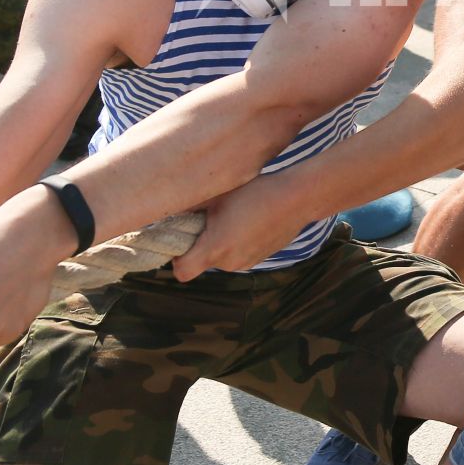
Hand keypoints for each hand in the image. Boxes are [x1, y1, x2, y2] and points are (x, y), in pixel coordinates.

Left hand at [170, 175, 306, 277]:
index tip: (181, 238)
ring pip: (221, 258)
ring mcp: (247, 263)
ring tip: (234, 216)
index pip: (182, 272)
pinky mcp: (260, 259)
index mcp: (215, 248)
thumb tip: (166, 208)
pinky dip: (237, 242)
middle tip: (210, 217)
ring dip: (220, 242)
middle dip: (200, 244)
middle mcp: (230, 263)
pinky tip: (249, 220)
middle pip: (202, 262)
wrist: (297, 199)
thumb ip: (189, 205)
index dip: (176, 258)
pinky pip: (238, 255)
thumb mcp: (217, 194)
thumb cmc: (256, 192)